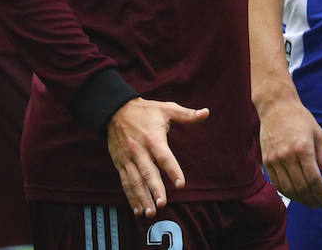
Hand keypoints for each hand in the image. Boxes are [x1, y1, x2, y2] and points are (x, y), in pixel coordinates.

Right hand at [106, 98, 209, 216]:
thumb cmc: (145, 111)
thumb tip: (206, 112)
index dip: (172, 170)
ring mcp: (128, 158)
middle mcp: (139, 150)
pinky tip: (137, 210)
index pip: (164, 157)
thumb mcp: (166, 109)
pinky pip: (125, 182)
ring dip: (142, 198)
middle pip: (148, 172)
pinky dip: (131, 197)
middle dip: (154, 189)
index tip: (180, 184)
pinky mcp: (120, 163)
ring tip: (151, 213)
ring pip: (135, 181)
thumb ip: (187, 115)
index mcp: (152, 138)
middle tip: (162, 204)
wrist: (114, 110)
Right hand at [257, 91, 321, 207]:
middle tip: (320, 204)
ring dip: (300, 199)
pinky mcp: (266, 161)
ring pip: (288, 189)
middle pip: (301, 187)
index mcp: (303, 148)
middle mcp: (287, 155)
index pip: (313, 180)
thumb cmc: (299, 118)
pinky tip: (296, 194)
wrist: (275, 106)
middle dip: (313, 200)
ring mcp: (274, 159)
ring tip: (310, 201)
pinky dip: (287, 192)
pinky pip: (276, 183)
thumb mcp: (318, 134)